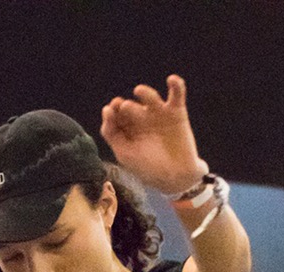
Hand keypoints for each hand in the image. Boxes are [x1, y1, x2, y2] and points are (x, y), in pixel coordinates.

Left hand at [99, 74, 205, 195]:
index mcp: (128, 130)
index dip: (112, 111)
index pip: (116, 116)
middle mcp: (142, 120)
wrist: (176, 178)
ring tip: (138, 91)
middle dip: (126, 106)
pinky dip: (176, 85)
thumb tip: (106, 109)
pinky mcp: (177, 112)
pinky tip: (171, 80)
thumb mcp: (125, 155)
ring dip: (144, 93)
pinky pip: (177, 94)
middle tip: (124, 108)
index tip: (110, 111)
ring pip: (150, 98)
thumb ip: (112, 134)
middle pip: (130, 107)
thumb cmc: (149, 169)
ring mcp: (159, 114)